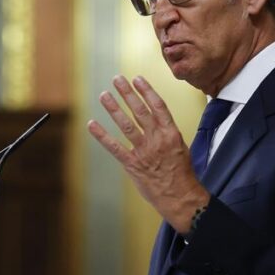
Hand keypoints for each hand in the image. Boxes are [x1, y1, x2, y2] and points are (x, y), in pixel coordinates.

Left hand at [87, 75, 208, 232]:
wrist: (180, 197)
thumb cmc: (181, 173)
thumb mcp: (180, 147)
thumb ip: (166, 132)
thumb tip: (154, 119)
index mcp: (171, 133)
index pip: (158, 106)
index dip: (146, 90)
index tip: (137, 78)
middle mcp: (157, 139)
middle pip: (140, 111)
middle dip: (127, 93)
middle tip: (117, 79)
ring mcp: (144, 152)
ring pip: (126, 125)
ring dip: (113, 108)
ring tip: (104, 95)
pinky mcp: (132, 164)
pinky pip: (114, 147)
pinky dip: (102, 135)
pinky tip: (92, 124)